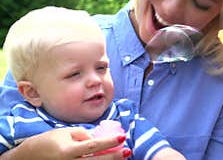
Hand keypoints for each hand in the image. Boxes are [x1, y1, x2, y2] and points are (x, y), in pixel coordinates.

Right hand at [1, 127, 130, 159]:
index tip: (122, 136)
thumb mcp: (64, 132)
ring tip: (122, 157)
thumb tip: (98, 138)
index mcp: (68, 150)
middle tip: (127, 151)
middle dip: (114, 157)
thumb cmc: (47, 141)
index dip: (109, 142)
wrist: (28, 158)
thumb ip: (82, 134)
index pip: (93, 146)